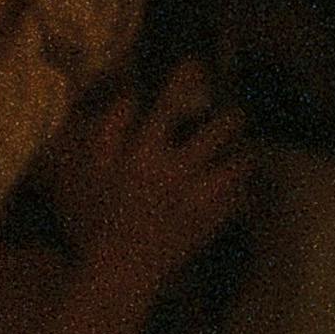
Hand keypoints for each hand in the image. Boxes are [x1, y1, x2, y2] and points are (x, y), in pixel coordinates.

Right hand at [61, 60, 253, 297]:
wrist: (121, 270)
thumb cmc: (99, 219)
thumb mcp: (91, 172)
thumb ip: (108, 131)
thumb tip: (128, 99)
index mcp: (145, 154)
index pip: (168, 105)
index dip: (183, 79)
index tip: (195, 63)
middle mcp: (176, 171)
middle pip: (216, 132)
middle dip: (230, 118)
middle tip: (235, 113)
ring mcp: (197, 198)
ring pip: (235, 166)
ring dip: (241, 156)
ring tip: (243, 152)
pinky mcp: (210, 223)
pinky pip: (238, 200)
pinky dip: (241, 191)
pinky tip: (239, 188)